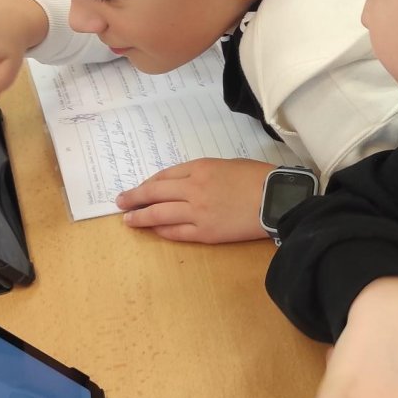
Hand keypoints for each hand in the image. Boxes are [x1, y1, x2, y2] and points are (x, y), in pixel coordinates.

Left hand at [117, 158, 273, 243]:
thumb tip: (184, 185)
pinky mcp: (206, 232)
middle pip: (154, 193)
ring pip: (159, 214)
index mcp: (200, 168)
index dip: (147, 184)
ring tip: (128, 220)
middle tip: (120, 202)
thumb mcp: (227, 165)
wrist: (277, 199)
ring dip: (141, 217)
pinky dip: (162, 230)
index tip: (138, 189)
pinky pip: (177, 232)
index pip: (164, 176)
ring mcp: (198, 212)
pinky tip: (153, 230)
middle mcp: (193, 189)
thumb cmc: (257, 177)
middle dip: (134, 198)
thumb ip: (203, 173)